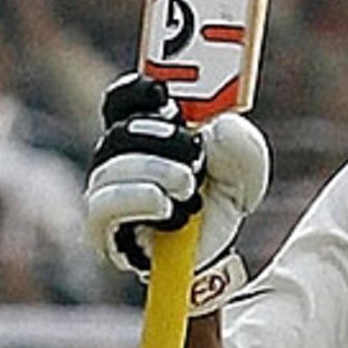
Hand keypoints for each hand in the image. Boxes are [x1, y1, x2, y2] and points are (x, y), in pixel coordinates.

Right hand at [84, 73, 269, 311]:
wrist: (216, 255)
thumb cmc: (218, 200)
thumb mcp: (245, 169)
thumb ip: (242, 144)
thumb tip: (218, 129)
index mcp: (146, 133)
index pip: (121, 101)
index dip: (135, 91)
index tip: (163, 96)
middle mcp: (119, 161)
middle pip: (116, 134)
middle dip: (156, 137)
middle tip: (195, 153)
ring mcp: (109, 196)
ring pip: (108, 170)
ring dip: (153, 172)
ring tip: (188, 187)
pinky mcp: (105, 232)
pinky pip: (102, 209)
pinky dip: (138, 201)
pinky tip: (168, 209)